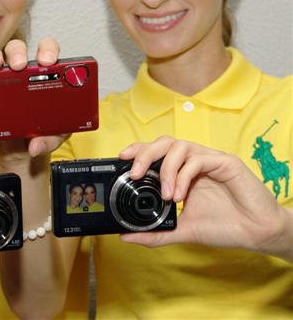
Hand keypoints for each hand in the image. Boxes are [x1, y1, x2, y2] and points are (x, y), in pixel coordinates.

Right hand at [0, 37, 68, 157]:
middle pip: (18, 49)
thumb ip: (51, 139)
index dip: (48, 50)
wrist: (24, 151)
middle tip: (20, 65)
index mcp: (45, 75)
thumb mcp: (55, 136)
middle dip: (18, 52)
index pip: (47, 51)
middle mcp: (22, 72)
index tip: (47, 61)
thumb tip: (36, 147)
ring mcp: (1, 81)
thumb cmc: (44, 132)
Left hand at [119, 136, 291, 259]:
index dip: (138, 151)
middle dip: (144, 154)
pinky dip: (183, 176)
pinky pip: (197, 159)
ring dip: (166, 169)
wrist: (257, 233)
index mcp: (181, 171)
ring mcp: (208, 159)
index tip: (121, 159)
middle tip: (134, 174)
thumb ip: (155, 232)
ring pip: (179, 146)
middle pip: (163, 142)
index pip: (155, 152)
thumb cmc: (223, 226)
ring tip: (166, 195)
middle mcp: (193, 161)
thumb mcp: (181, 230)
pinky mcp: (224, 161)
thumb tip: (125, 235)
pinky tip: (181, 196)